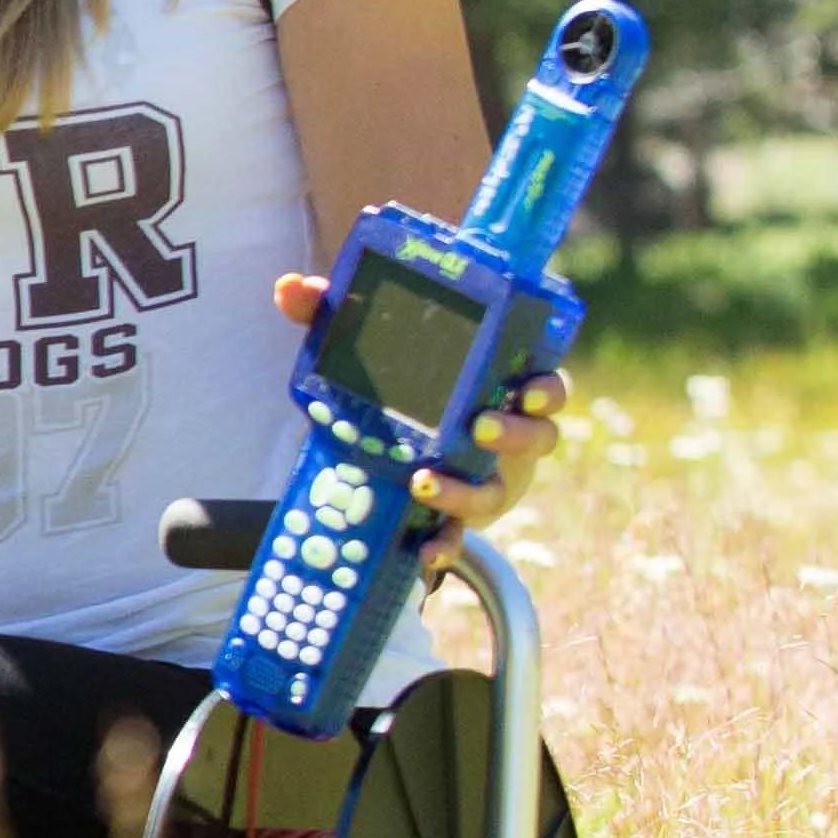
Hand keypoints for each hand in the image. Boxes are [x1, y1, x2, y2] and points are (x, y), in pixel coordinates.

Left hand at [269, 272, 566, 544]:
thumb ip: (330, 315)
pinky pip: (460, 536)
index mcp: (499, 387)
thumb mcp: (362, 349)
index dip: (547, 389)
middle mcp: (506, 436)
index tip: (528, 389)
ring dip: (470, 489)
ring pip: (501, 488)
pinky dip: (444, 545)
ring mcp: (487, 479)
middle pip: (538, 436)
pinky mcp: (458, 517)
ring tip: (425, 480)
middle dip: (515, 433)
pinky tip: (423, 551)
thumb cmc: (394, 388)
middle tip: (478, 426)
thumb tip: (290, 287)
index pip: (545, 385)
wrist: (378, 449)